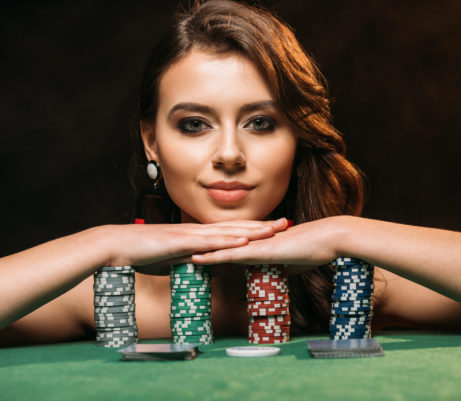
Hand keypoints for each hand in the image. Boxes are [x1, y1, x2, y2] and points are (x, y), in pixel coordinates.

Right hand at [104, 218, 288, 274]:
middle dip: (263, 225)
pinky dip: (229, 240)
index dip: (254, 229)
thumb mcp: (175, 261)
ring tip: (275, 229)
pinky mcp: (182, 241)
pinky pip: (210, 241)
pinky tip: (245, 240)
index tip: (274, 229)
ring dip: (253, 229)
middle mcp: (199, 231)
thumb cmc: (143, 254)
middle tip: (286, 223)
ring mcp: (192, 234)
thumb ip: (195, 262)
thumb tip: (212, 269)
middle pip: (237, 227)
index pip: (232, 231)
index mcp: (199, 235)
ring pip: (229, 231)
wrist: (118, 246)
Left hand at [190, 216, 346, 273]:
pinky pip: (231, 254)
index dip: (208, 252)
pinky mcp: (259, 250)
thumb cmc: (315, 250)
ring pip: (219, 248)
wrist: (328, 239)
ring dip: (197, 253)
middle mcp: (252, 242)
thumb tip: (276, 275)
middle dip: (195, 250)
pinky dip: (213, 256)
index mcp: (258, 245)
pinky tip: (197, 259)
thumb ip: (280, 268)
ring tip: (175, 255)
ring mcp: (254, 244)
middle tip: (172, 253)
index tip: (190, 256)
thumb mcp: (292, 263)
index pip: (228, 249)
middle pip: (218, 246)